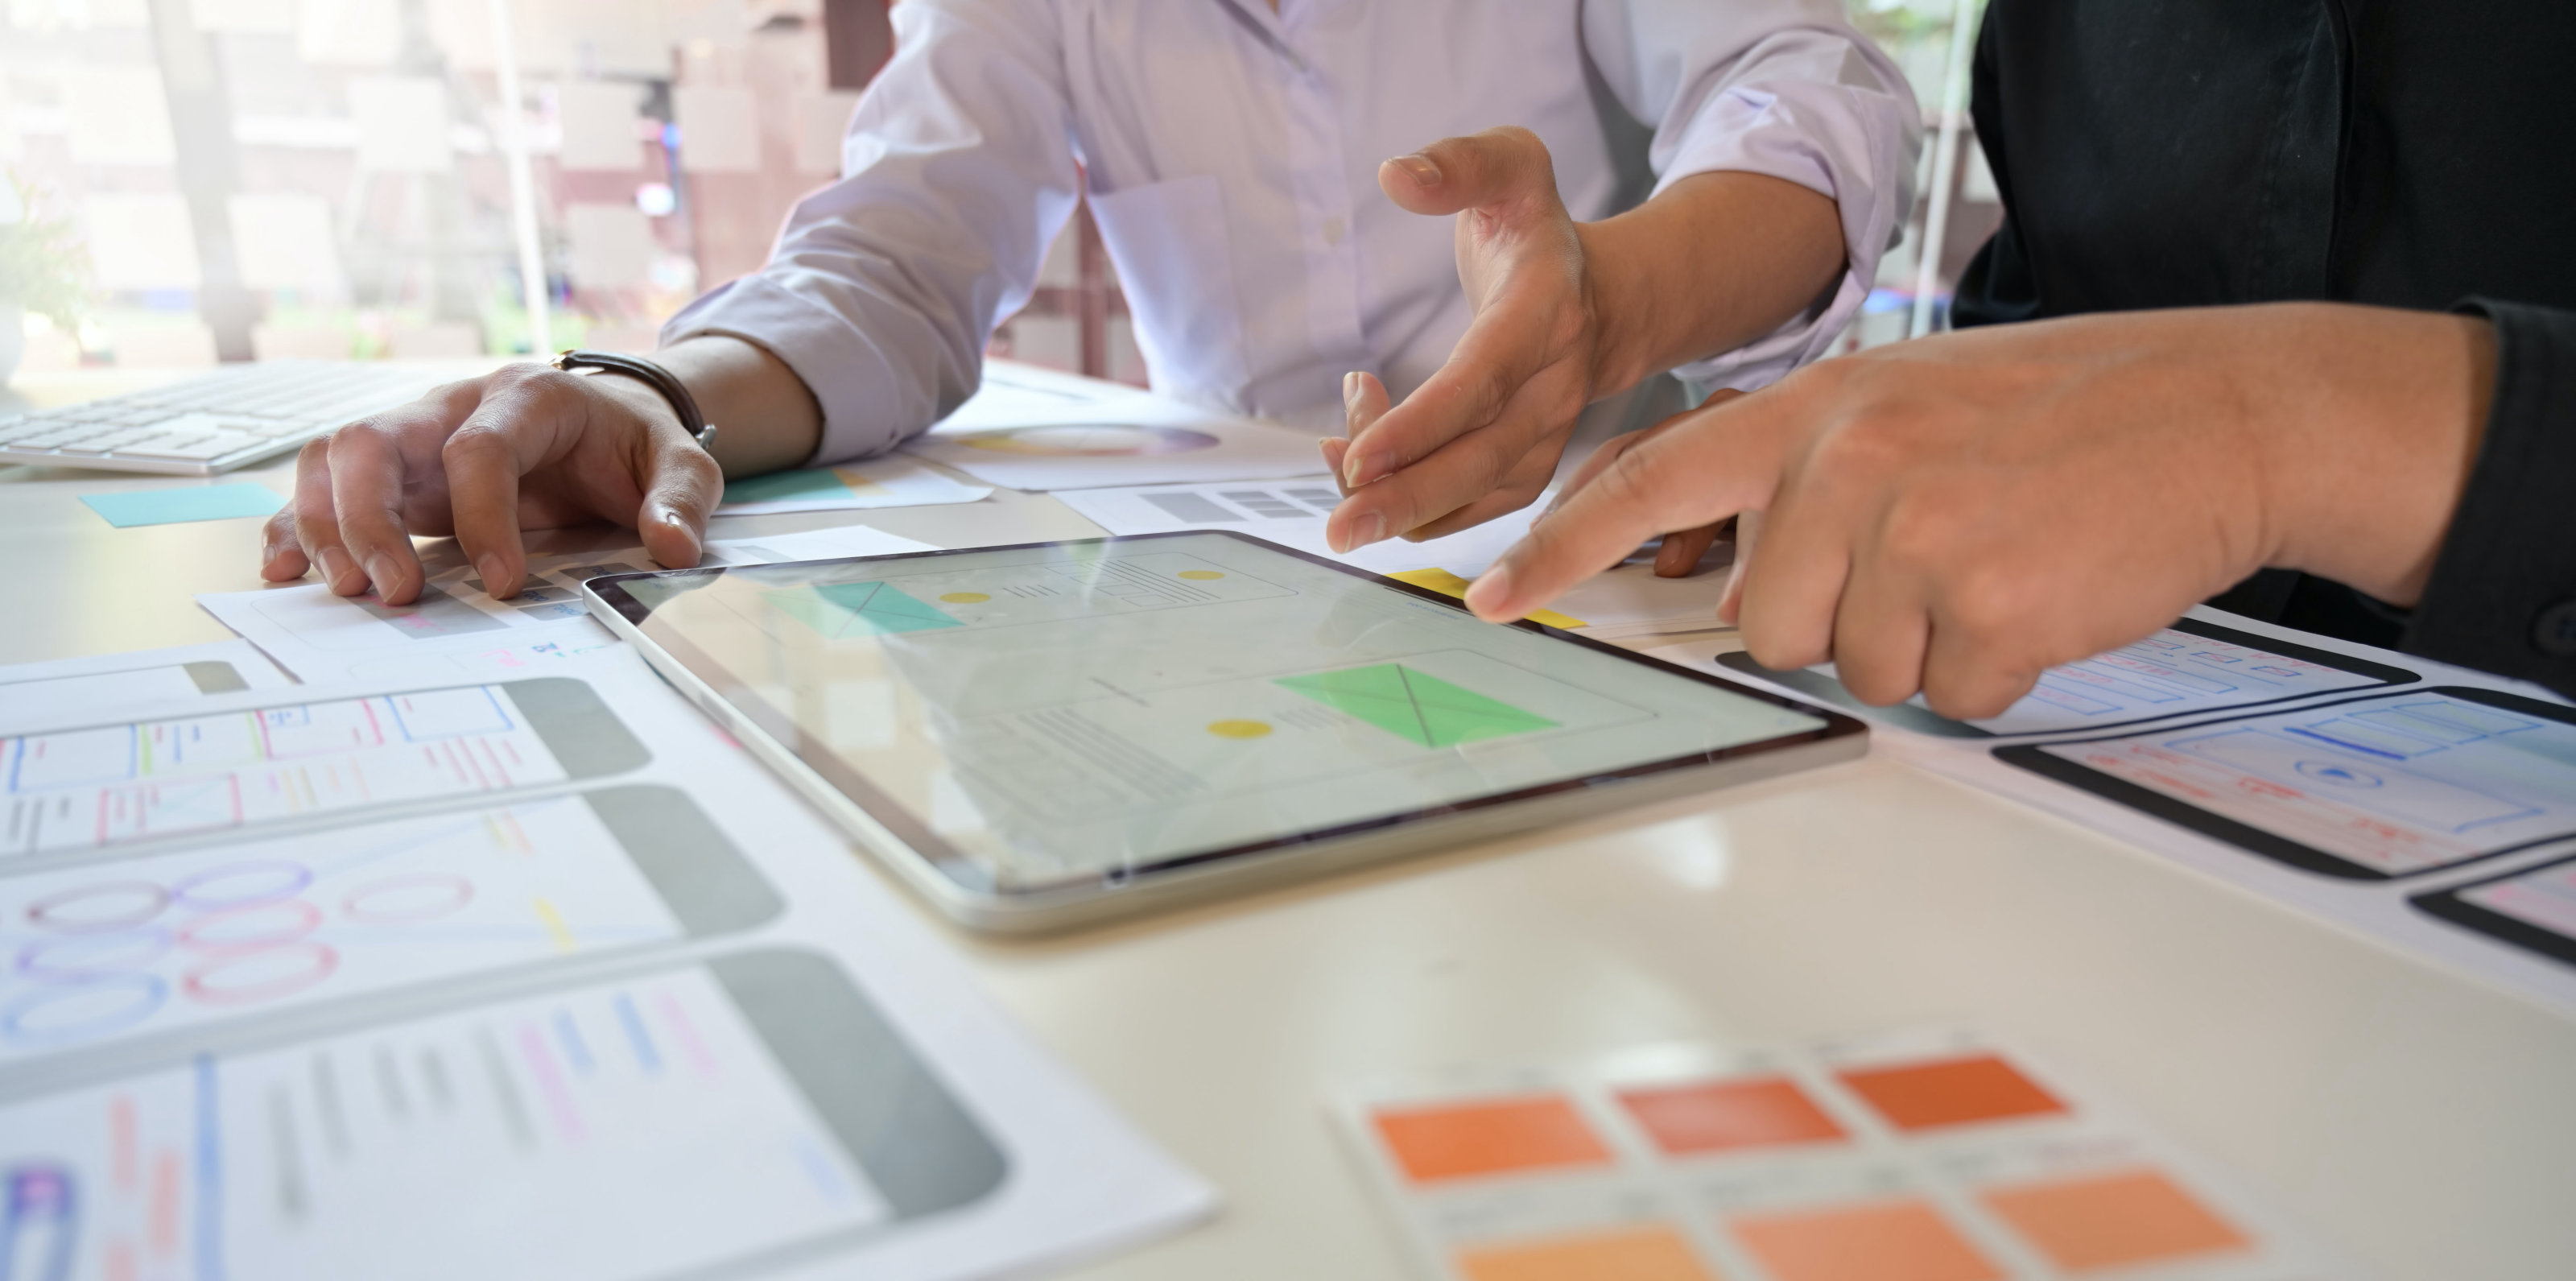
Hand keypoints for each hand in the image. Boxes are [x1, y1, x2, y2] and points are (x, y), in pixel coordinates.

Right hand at [258, 362, 721, 604]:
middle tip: (395, 594)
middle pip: (376, 439)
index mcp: (527, 395)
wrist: (614, 419)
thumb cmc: (637, 441)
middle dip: (371, 519)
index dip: (482, 516)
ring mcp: (417, 436)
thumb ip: (682, 499)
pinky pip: (327, 486)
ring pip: (336, 458)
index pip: (479, 447)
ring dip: (324, 523)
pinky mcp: (397, 472)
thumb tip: (675, 546)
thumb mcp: (683, 461)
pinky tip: (287, 571)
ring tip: (345, 591)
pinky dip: (299, 525)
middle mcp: (455, 406)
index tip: (506, 582)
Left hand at [1324, 127, 1593, 552]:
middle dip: (1406, 497)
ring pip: (1478, 493)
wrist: (1601, 296)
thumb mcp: (1511, 166)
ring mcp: (1549, 431)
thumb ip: (1458, 164)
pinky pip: (1476, 505)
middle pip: (1482, 456)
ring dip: (1405, 505)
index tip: (1358, 456)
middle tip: (1339, 527)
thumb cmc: (1535, 231)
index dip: (1423, 422)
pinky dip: (1420, 508)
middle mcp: (1556, 381)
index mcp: (1547, 306)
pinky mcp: (1531, 464)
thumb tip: (1395, 175)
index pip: (1484, 376)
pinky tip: (1363, 480)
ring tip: (1338, 485)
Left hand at [1465, 304, 2495, 717]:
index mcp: (1814, 406)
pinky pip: (1952, 692)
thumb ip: (1804, 472)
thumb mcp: (1904, 400)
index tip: (1491, 597)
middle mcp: (1846, 463)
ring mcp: (1916, 535)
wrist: (2218, 410)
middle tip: (1932, 559)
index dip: (1560, 548)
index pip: (1647, 478)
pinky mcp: (1988, 606)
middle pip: (1766, 620)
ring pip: (1858, 667)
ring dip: (1925, 644)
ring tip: (1998, 562)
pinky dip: (1997, 668)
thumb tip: (1732, 576)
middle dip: (1840, 620)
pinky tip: (2043, 594)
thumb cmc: (2061, 411)